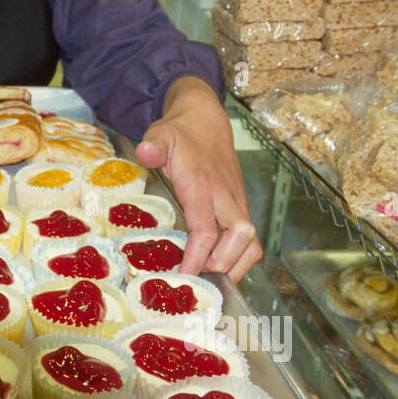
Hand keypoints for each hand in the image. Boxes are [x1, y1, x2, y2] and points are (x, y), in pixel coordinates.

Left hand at [134, 77, 261, 281]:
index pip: (206, 229)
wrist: (206, 120)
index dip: (197, 257)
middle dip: (223, 264)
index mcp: (202, 185)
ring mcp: (236, 201)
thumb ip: (153, 146)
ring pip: (252, 241)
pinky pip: (249, 238)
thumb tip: (145, 153)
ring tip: (210, 278)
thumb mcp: (160, 134)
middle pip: (241, 238)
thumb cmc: (180, 132)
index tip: (184, 276)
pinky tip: (217, 264)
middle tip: (196, 278)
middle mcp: (225, 196)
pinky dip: (238, 257)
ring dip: (237, 265)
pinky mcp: (240, 205)